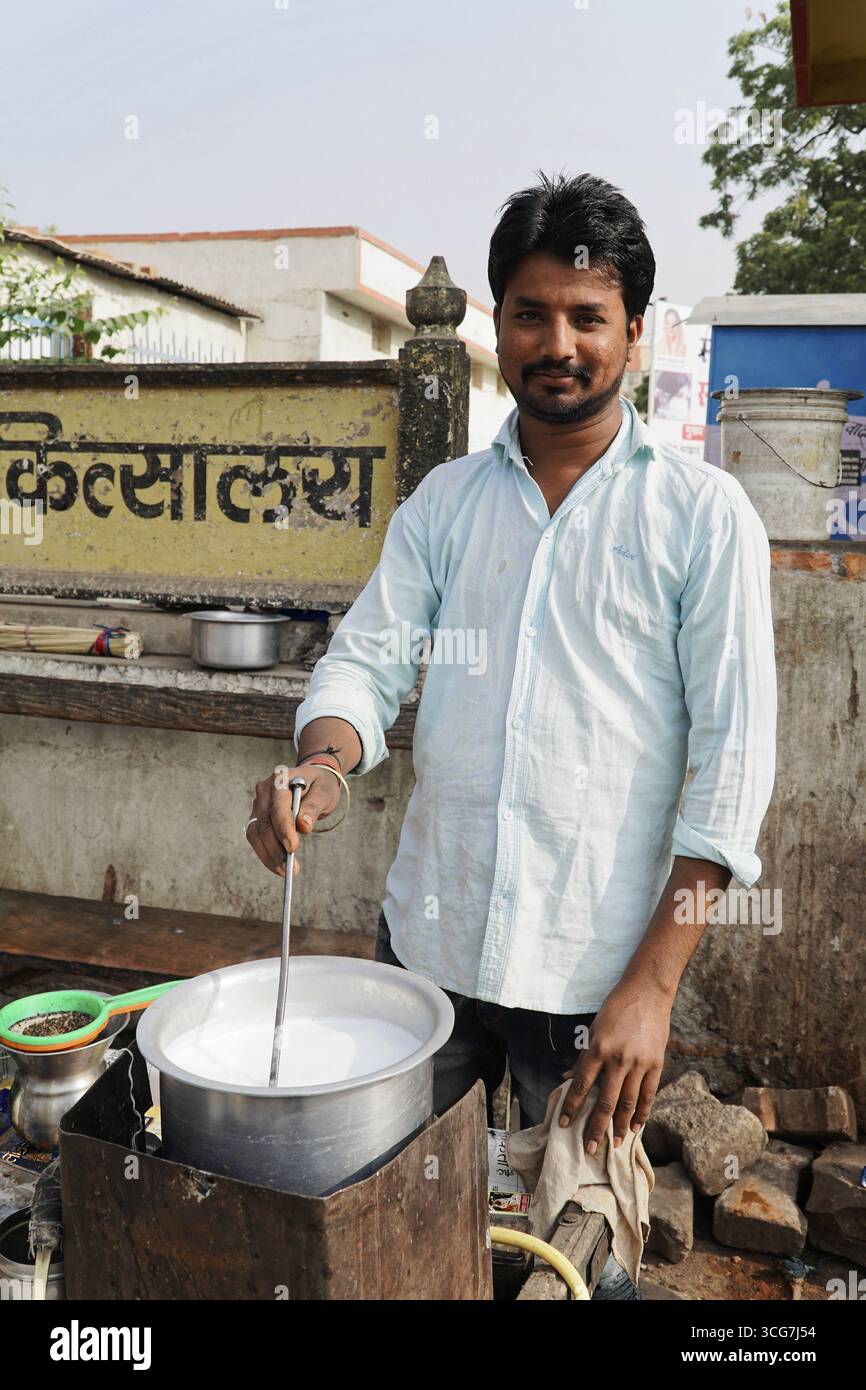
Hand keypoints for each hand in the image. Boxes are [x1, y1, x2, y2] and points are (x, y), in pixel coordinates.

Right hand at [246, 763, 340, 876]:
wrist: (313, 780)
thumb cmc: (320, 785)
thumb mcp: (324, 793)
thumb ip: (313, 807)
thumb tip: (303, 826)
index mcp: (281, 778)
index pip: (278, 806)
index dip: (283, 828)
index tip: (292, 848)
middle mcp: (265, 790)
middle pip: (264, 823)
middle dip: (276, 849)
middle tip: (290, 869)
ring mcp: (258, 804)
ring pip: (256, 833)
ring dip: (269, 855)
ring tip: (285, 872)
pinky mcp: (257, 817)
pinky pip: (256, 838)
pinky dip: (266, 854)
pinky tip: (278, 866)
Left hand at [558, 976, 671, 1151]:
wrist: (647, 992)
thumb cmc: (615, 1008)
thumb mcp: (594, 1029)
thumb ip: (583, 1057)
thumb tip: (567, 1080)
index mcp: (598, 1048)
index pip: (581, 1085)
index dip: (572, 1107)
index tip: (564, 1124)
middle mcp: (618, 1058)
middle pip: (605, 1102)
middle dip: (596, 1128)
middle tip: (590, 1149)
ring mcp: (639, 1062)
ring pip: (628, 1103)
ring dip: (619, 1126)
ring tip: (614, 1144)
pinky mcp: (656, 1063)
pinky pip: (648, 1095)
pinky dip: (641, 1113)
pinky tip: (635, 1127)